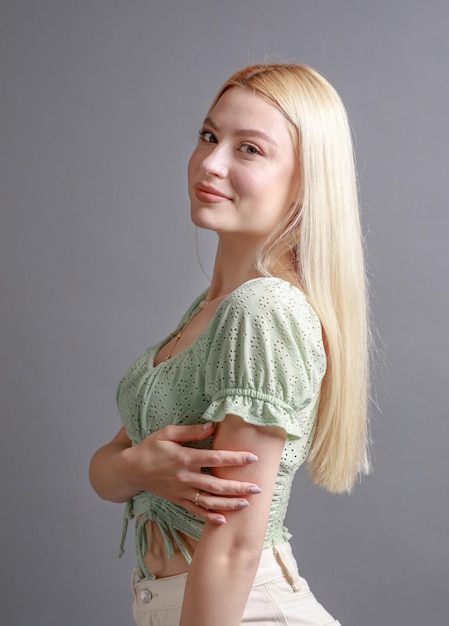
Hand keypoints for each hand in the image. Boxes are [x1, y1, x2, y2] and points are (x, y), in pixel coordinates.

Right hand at [123, 422, 260, 524]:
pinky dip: (210, 517)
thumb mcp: (168, 433)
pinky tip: (224, 520)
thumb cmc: (151, 448)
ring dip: (229, 504)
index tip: (252, 458)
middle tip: (257, 488)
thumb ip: (191, 430)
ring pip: (209, 502)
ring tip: (247, 504)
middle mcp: (185, 477)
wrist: (131, 470)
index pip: (215, 459)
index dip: (235, 459)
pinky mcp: (178, 501)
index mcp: (185, 458)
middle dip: (239, 487)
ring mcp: (182, 492)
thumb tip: (213, 425)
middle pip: (217, 485)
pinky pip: (196, 511)